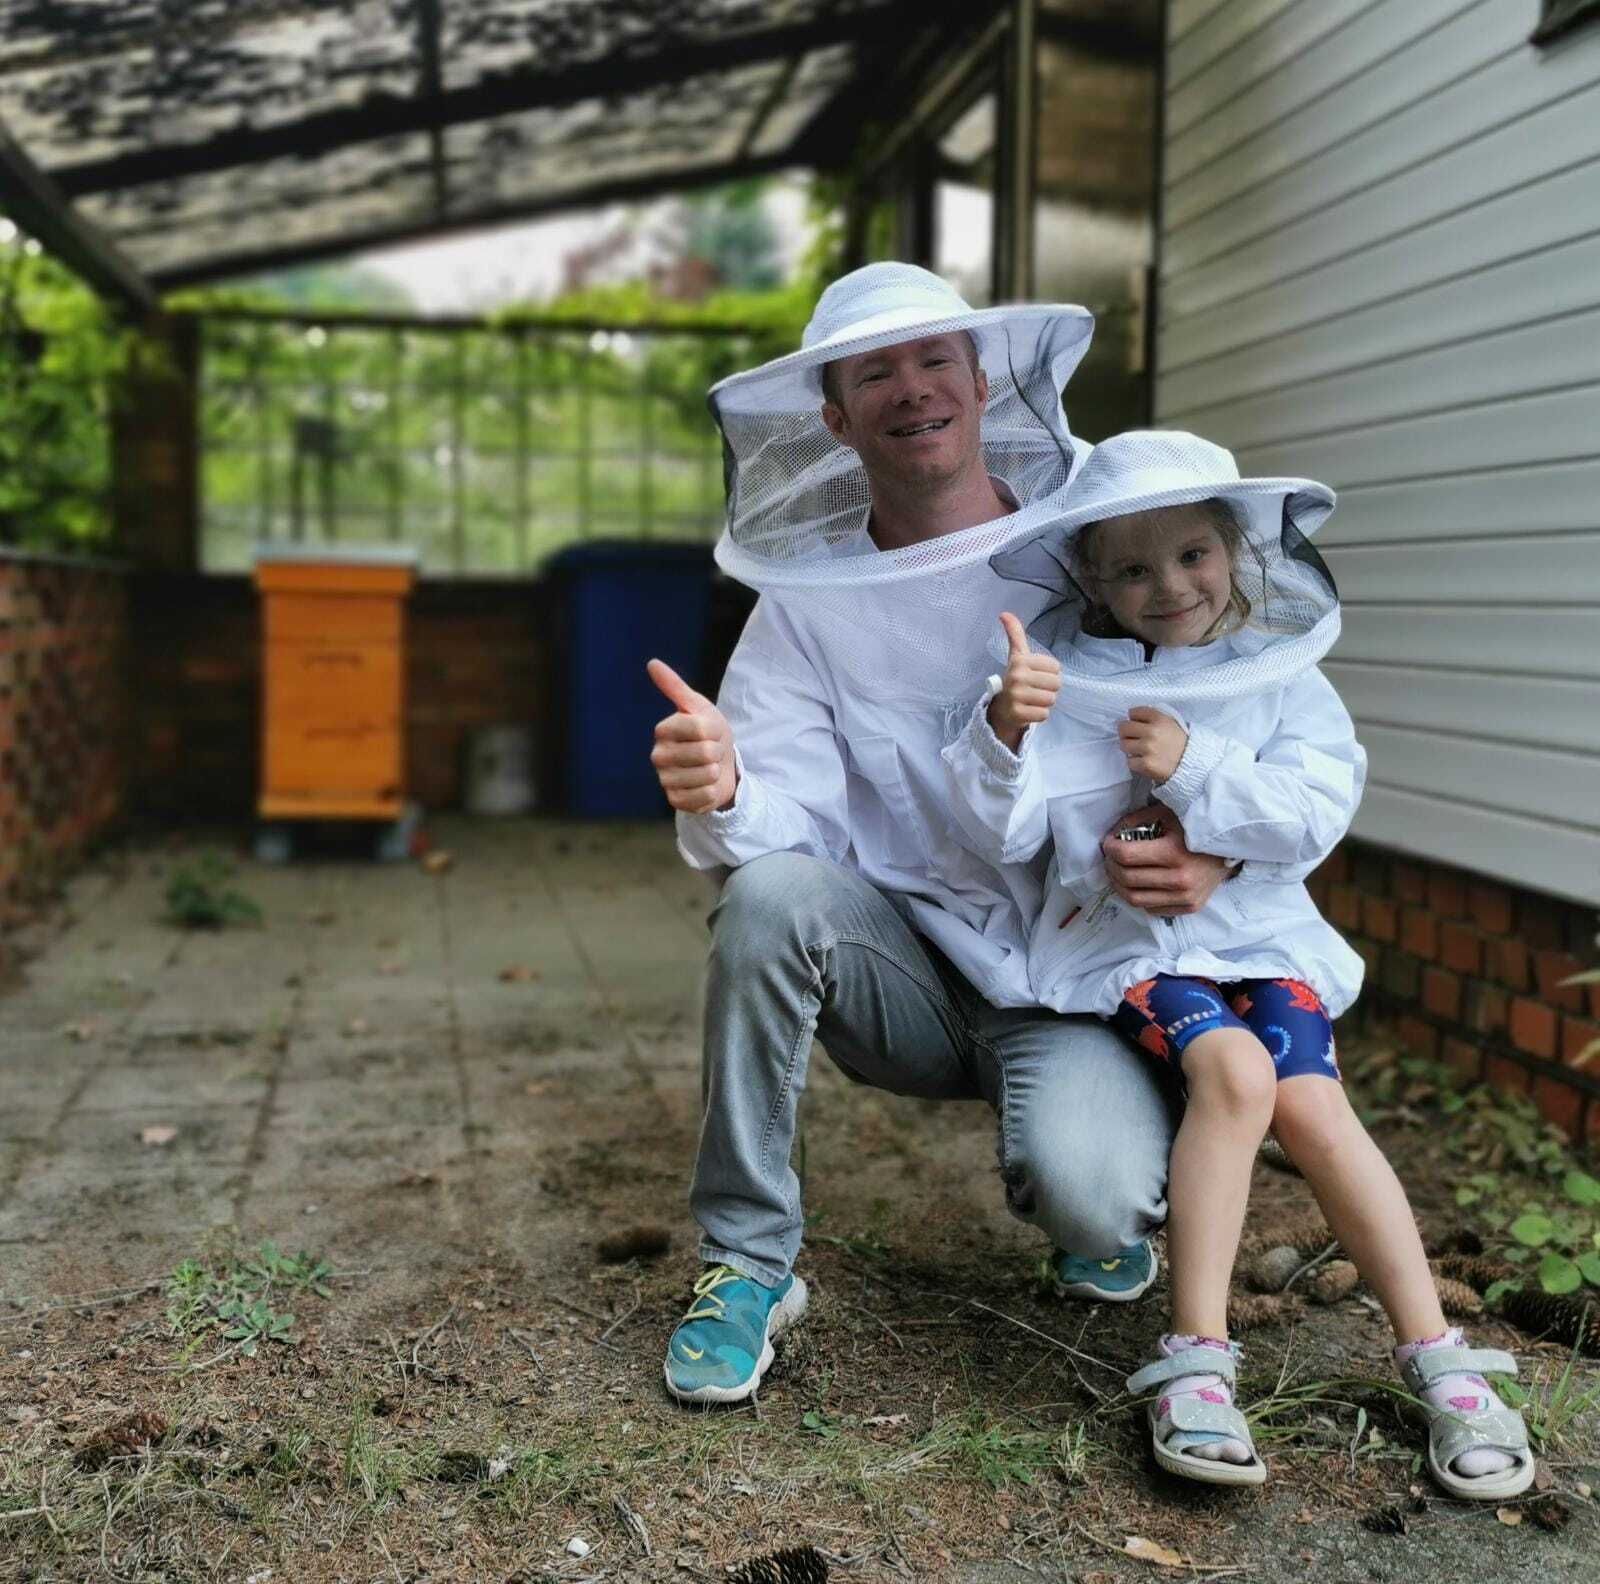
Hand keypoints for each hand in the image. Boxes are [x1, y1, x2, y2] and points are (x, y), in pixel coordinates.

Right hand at [647, 659, 737, 813]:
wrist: (720, 765)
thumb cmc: (710, 733)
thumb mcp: (699, 707)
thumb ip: (675, 686)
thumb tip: (652, 663)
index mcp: (663, 730)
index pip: (699, 728)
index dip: (714, 730)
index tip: (710, 732)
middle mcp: (659, 755)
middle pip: (704, 752)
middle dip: (717, 752)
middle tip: (711, 752)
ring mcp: (665, 780)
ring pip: (706, 775)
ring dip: (715, 772)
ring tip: (708, 768)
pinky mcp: (675, 800)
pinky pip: (704, 796)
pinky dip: (712, 791)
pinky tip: (706, 785)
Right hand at [986, 612, 1060, 751]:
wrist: (1001, 708)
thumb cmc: (1015, 679)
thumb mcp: (1016, 656)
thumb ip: (1015, 634)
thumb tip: (1004, 613)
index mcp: (1020, 661)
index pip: (1056, 667)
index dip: (1049, 673)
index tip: (1034, 675)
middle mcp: (1016, 677)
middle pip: (1056, 684)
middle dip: (1048, 689)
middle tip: (1034, 690)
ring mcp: (1016, 696)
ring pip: (1051, 699)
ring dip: (1044, 702)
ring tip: (1031, 700)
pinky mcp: (1018, 714)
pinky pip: (1044, 714)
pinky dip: (1039, 715)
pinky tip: (1028, 711)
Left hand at [1102, 805, 1227, 915]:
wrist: (1230, 850)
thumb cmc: (1195, 828)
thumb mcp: (1166, 814)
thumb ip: (1136, 821)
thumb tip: (1113, 834)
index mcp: (1174, 852)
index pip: (1126, 856)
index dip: (1110, 848)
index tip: (1108, 843)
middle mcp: (1180, 878)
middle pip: (1126, 879)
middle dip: (1110, 866)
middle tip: (1110, 857)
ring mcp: (1185, 896)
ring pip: (1134, 899)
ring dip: (1119, 885)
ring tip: (1118, 872)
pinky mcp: (1189, 907)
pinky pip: (1151, 908)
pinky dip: (1139, 896)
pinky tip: (1139, 883)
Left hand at [1118, 706, 1186, 783]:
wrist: (1192, 764)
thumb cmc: (1180, 743)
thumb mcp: (1171, 723)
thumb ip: (1152, 718)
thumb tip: (1130, 717)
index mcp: (1159, 719)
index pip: (1134, 712)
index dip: (1133, 718)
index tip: (1136, 723)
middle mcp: (1152, 732)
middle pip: (1124, 728)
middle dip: (1126, 732)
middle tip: (1132, 737)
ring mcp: (1148, 748)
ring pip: (1124, 745)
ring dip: (1130, 748)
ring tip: (1140, 750)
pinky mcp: (1146, 764)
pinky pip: (1129, 761)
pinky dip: (1135, 762)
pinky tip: (1145, 760)